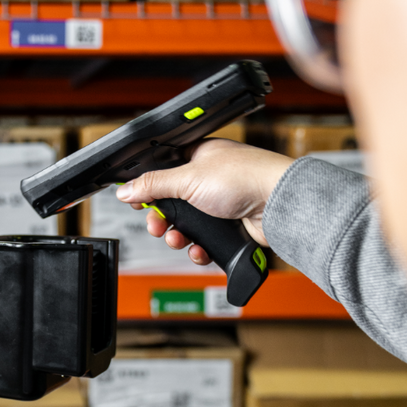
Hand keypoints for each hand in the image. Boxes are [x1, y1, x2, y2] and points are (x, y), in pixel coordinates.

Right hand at [115, 139, 292, 264]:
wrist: (280, 205)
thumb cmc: (245, 177)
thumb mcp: (188, 178)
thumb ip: (153, 185)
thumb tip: (126, 190)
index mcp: (199, 156)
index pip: (163, 171)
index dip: (149, 188)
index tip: (138, 202)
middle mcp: (209, 178)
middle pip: (173, 202)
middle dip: (162, 218)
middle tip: (157, 226)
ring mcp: (221, 203)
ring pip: (188, 224)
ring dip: (179, 235)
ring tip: (178, 239)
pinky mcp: (230, 225)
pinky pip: (206, 240)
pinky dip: (199, 247)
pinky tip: (199, 249)